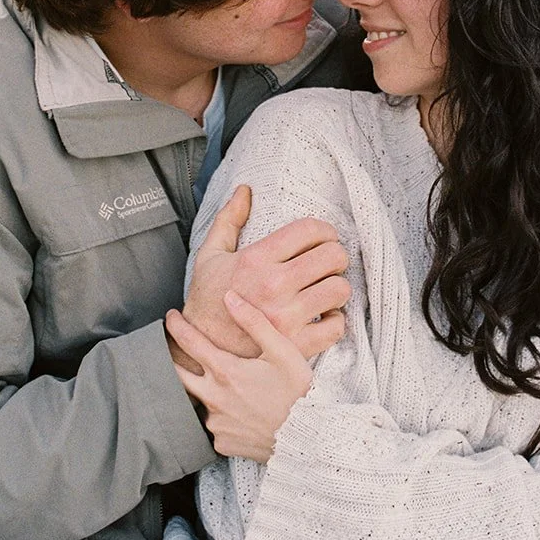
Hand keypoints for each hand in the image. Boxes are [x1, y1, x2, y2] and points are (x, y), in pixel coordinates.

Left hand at [165, 291, 312, 461]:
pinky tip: (240, 415)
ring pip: (201, 403)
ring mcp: (216, 423)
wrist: (306, 437)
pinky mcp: (222, 443)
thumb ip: (254, 322)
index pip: (189, 342)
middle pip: (177, 375)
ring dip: (207, 392)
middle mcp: (213, 398)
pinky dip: (223, 418)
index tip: (170, 316)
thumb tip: (230, 296)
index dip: (177, 326)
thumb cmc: (297, 392)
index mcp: (225, 372)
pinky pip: (216, 427)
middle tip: (170, 350)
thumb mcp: (282, 351)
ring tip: (229, 389)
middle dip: (170, 360)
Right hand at [179, 185, 349, 367]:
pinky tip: (323, 315)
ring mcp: (287, 317)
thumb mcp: (210, 255)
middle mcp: (274, 286)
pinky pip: (336, 326)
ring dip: (336, 286)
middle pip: (332, 256)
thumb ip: (229, 220)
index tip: (323, 237)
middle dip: (334, 255)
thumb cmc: (206, 301)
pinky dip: (335, 320)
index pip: (309, 230)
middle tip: (327, 261)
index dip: (324, 230)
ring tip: (325, 287)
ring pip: (339, 289)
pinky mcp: (296, 345)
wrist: (200, 348)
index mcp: (256, 260)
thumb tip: (244, 191)